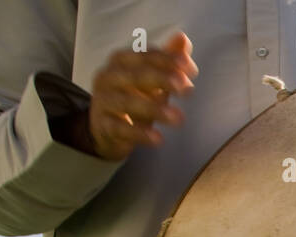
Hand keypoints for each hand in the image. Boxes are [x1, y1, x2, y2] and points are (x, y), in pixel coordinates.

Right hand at [78, 33, 198, 160]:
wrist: (105, 127)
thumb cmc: (133, 96)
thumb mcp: (152, 78)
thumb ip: (167, 60)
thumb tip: (183, 38)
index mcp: (122, 61)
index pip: (146, 56)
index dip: (169, 60)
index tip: (191, 70)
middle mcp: (109, 77)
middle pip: (136, 75)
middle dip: (162, 79)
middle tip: (185, 87)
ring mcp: (104, 101)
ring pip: (127, 102)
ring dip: (154, 109)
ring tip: (179, 118)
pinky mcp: (103, 125)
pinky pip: (120, 128)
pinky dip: (139, 133)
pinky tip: (158, 138)